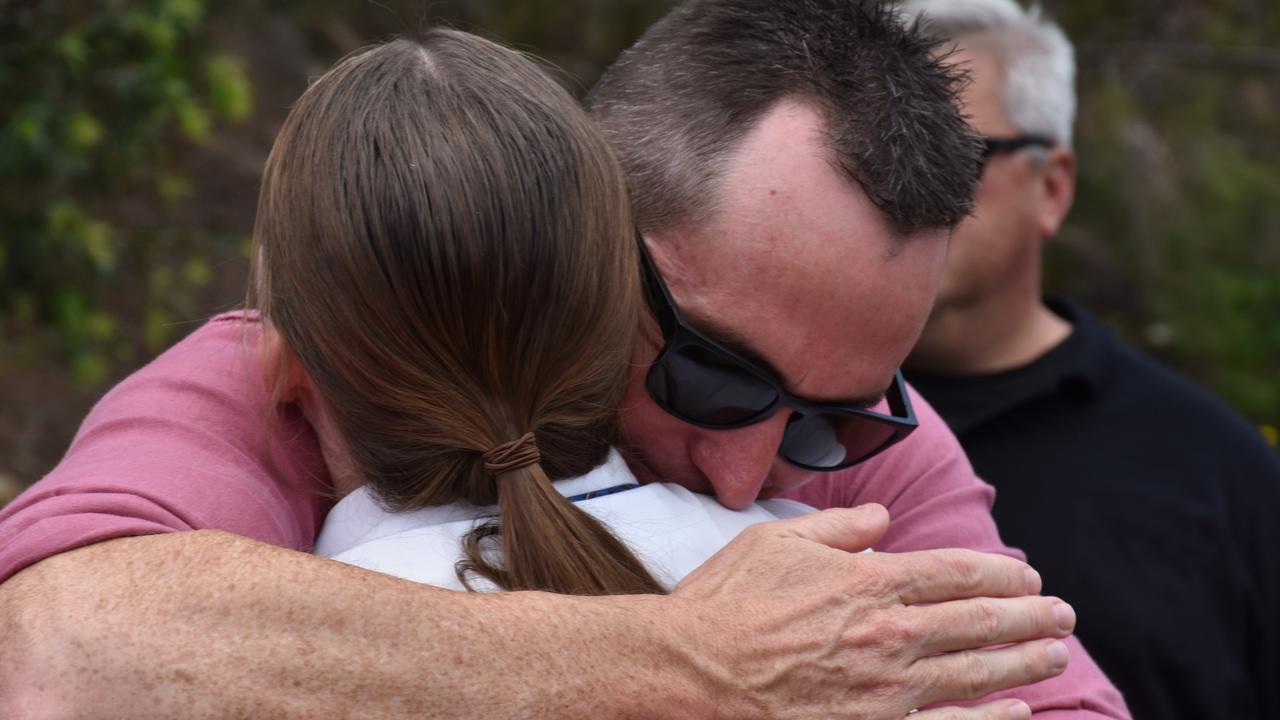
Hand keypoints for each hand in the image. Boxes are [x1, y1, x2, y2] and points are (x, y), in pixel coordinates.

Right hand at [669, 505, 1072, 719]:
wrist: (692, 668)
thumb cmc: (728, 600)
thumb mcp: (777, 539)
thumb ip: (837, 526)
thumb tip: (882, 517)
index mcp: (870, 581)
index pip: (957, 571)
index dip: (1002, 572)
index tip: (1027, 574)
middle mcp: (890, 633)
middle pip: (980, 620)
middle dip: (1031, 616)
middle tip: (1064, 615)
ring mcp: (886, 688)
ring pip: (976, 672)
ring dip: (1024, 662)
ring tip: (1056, 655)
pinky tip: (1019, 712)